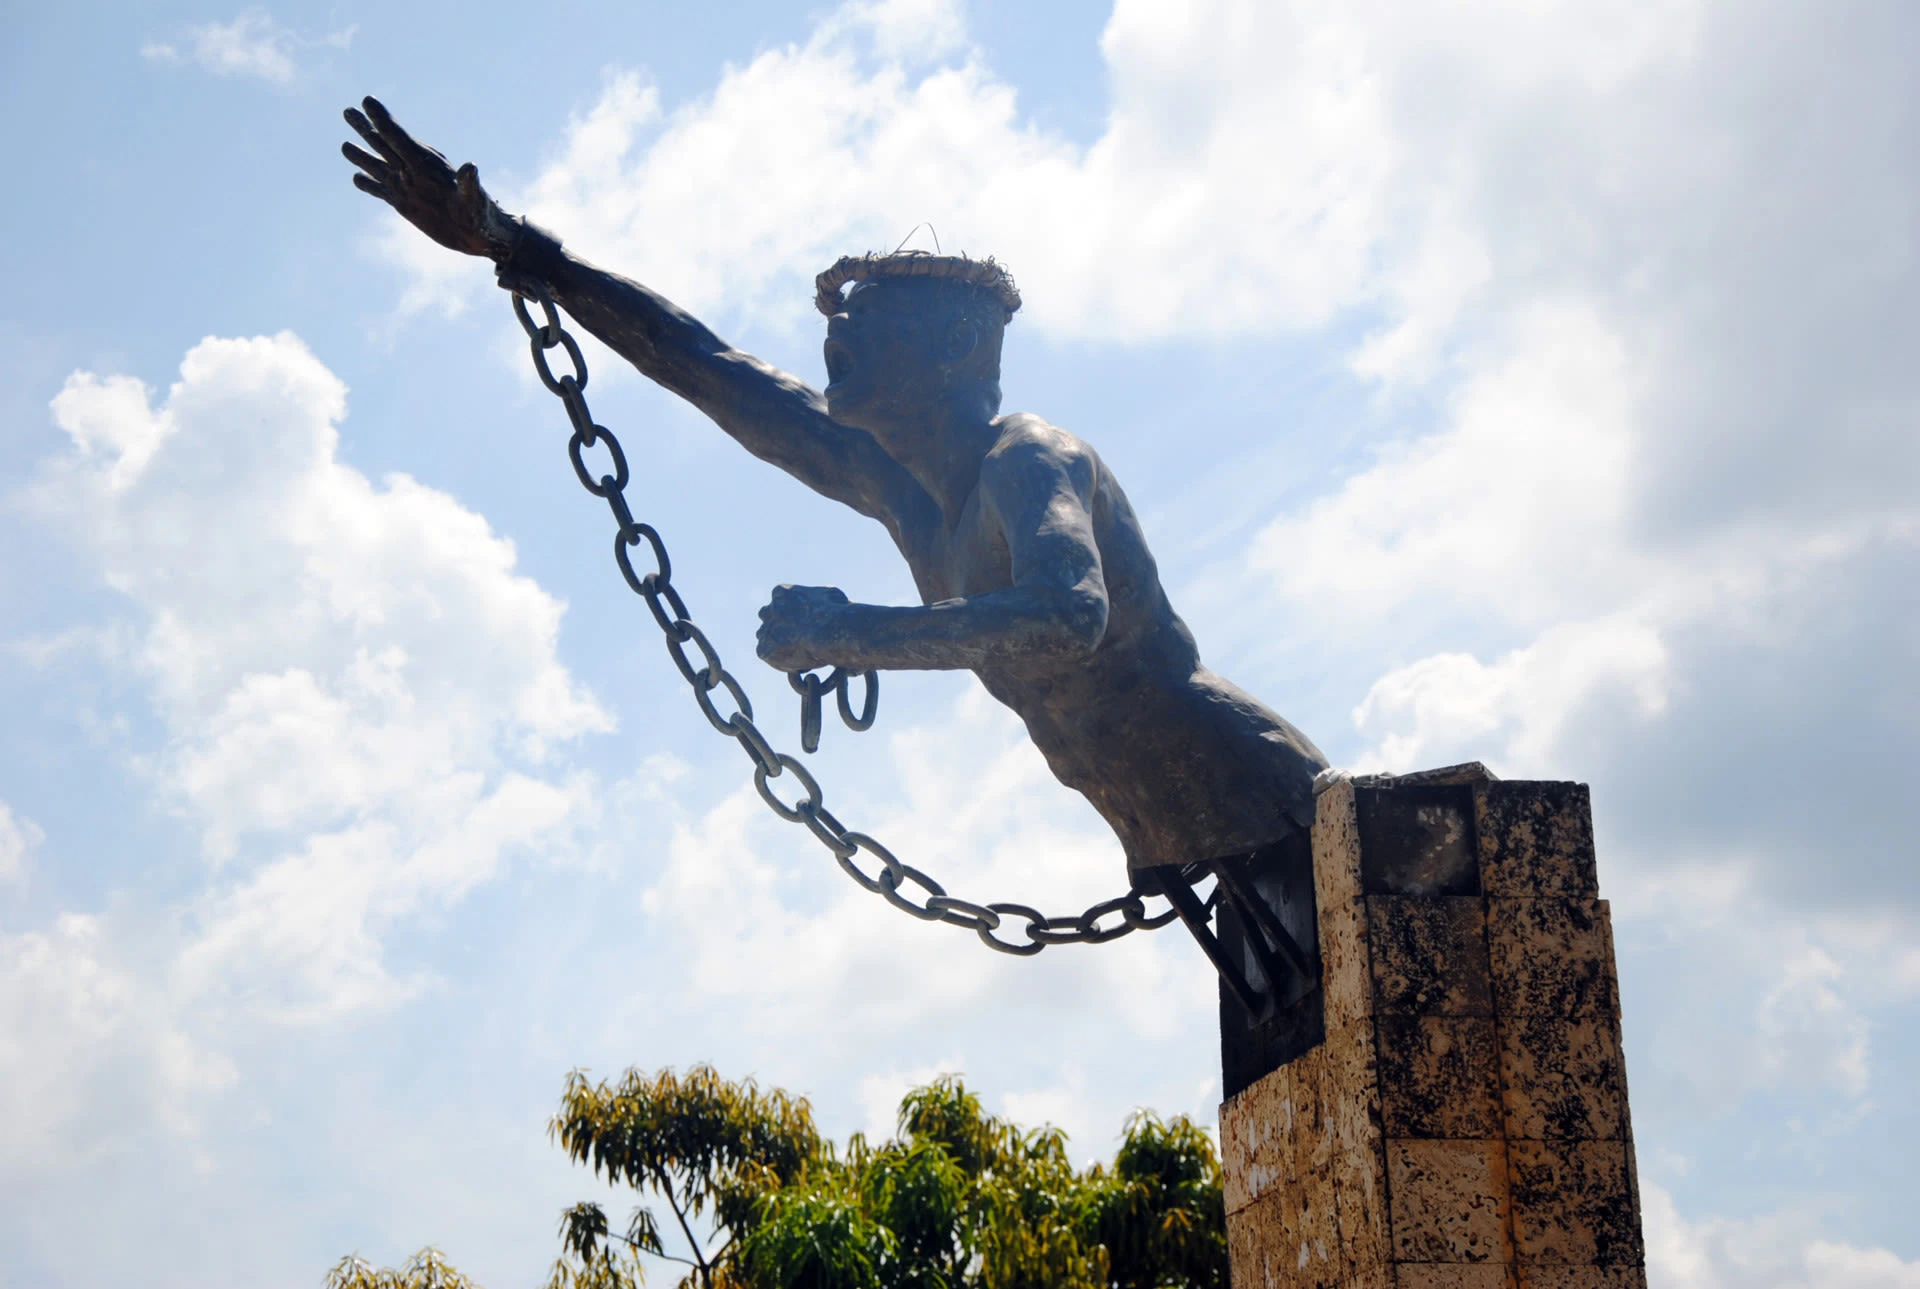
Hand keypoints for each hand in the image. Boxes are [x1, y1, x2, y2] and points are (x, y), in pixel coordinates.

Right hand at [340, 96, 511, 257]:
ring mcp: (408, 187)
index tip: (367, 100)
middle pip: (384, 145)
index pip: (399, 137)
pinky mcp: (406, 205)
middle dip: (365, 128)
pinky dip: (368, 185)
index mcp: (426, 165)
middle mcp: (413, 172)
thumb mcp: (475, 199)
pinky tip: (356, 178)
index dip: (383, 119)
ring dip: (361, 155)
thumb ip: (469, 183)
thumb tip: (471, 167)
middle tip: (347, 110)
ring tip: (344, 145)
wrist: (482, 236)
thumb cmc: (483, 216)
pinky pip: (382, 191)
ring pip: (378, 166)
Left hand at [756, 585, 849, 671]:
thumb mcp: (831, 595)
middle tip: (794, 637)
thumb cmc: (835, 612)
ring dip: (776, 643)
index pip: (779, 602)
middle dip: (777, 626)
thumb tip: (828, 602)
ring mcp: (765, 630)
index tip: (801, 623)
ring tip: (797, 651)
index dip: (790, 613)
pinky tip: (796, 660)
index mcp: (781, 593)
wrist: (829, 632)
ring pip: (765, 637)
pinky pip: (768, 655)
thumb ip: (822, 597)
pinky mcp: (764, 649)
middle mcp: (769, 609)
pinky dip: (779, 659)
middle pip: (767, 617)